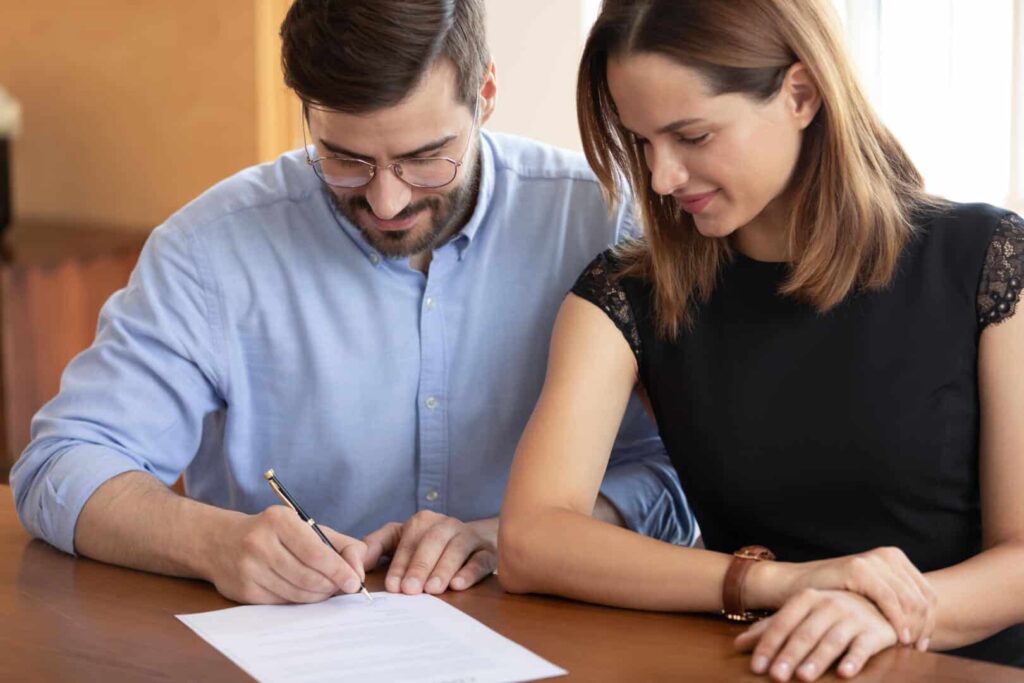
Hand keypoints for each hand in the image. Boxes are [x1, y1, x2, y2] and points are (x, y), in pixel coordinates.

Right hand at [204, 505, 367, 603]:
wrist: (220, 541)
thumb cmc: (273, 533)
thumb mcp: (305, 526)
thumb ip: (340, 544)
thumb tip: (359, 571)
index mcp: (278, 521)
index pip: (316, 553)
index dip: (339, 571)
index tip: (355, 582)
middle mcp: (260, 543)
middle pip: (308, 577)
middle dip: (331, 586)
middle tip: (342, 587)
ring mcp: (249, 569)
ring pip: (297, 593)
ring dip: (318, 596)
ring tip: (325, 589)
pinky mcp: (243, 591)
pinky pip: (282, 603)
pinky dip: (299, 600)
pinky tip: (304, 592)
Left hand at [363, 511, 496, 594]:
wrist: (468, 540)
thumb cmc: (426, 544)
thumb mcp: (398, 539)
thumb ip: (376, 546)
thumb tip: (354, 561)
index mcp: (422, 521)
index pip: (410, 541)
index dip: (401, 564)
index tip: (393, 586)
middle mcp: (446, 525)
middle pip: (433, 542)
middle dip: (420, 566)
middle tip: (411, 590)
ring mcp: (468, 537)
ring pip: (457, 550)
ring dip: (444, 569)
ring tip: (433, 589)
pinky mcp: (487, 551)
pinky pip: (481, 560)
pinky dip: (470, 572)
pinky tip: (458, 585)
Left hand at [735, 589, 898, 681]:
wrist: (877, 602)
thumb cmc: (829, 613)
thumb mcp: (799, 615)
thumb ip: (770, 629)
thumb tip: (737, 645)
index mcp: (806, 598)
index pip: (783, 623)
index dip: (768, 646)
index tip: (756, 667)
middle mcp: (829, 604)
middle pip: (805, 634)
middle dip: (789, 655)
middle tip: (776, 676)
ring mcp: (853, 616)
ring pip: (831, 640)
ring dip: (817, 659)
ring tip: (803, 677)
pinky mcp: (876, 631)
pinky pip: (864, 646)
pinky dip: (854, 659)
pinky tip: (844, 673)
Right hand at [757, 547, 935, 648]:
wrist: (797, 585)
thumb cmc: (835, 595)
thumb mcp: (871, 595)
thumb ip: (896, 600)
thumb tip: (926, 626)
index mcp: (895, 558)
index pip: (928, 594)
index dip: (930, 622)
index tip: (922, 644)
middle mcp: (888, 555)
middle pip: (923, 598)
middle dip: (924, 627)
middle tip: (916, 649)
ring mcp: (873, 560)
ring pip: (911, 600)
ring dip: (913, 627)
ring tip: (906, 646)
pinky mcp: (859, 569)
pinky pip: (890, 599)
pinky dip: (897, 620)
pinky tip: (896, 637)